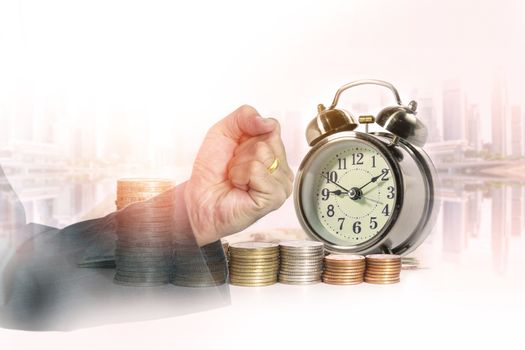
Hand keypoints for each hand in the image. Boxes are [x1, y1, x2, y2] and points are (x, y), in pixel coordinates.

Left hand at [185, 105, 293, 245]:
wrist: (199, 198)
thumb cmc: (212, 170)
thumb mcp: (223, 131)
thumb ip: (245, 116)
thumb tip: (268, 122)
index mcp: (274, 152)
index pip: (272, 126)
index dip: (247, 134)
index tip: (236, 150)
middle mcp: (281, 168)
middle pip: (267, 140)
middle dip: (242, 152)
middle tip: (235, 167)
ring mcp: (281, 184)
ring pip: (263, 154)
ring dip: (240, 165)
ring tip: (236, 178)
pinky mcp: (274, 197)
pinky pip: (257, 169)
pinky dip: (241, 176)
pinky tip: (240, 187)